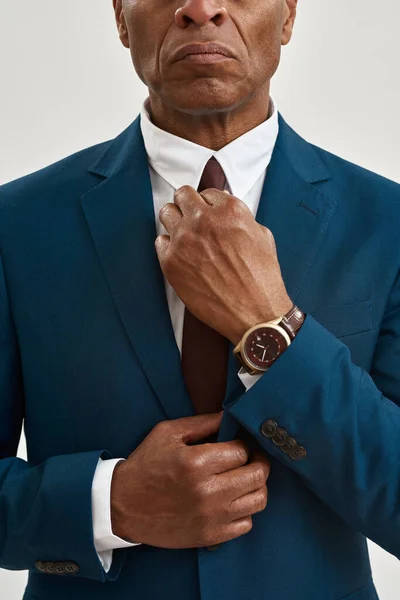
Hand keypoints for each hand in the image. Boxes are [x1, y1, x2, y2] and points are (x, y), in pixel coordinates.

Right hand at [110, 412, 270, 548]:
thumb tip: (230, 416)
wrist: (123, 505)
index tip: (237, 445)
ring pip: (258, 500)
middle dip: (258, 462)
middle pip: (257, 475)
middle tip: (250, 458)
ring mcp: (211, 517)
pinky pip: (246, 524)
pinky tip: (232, 500)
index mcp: (197, 462)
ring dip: (256, 486)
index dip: (243, 445)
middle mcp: (208, 492)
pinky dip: (245, 510)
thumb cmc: (146, 465)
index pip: (242, 450)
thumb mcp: (168, 433)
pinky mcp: (210, 536)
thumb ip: (202, 423)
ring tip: (244, 479)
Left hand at [154, 186, 292, 345]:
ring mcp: (184, 240)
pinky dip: (169, 246)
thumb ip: (241, 217)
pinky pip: (160, 242)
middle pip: (182, 195)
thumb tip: (225, 208)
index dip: (208, 203)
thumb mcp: (262, 237)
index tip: (208, 212)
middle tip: (192, 218)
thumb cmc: (261, 280)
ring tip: (185, 235)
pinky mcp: (171, 262)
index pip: (207, 192)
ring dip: (175, 220)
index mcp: (229, 210)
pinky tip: (182, 256)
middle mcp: (204, 220)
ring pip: (167, 213)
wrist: (253, 314)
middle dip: (188, 205)